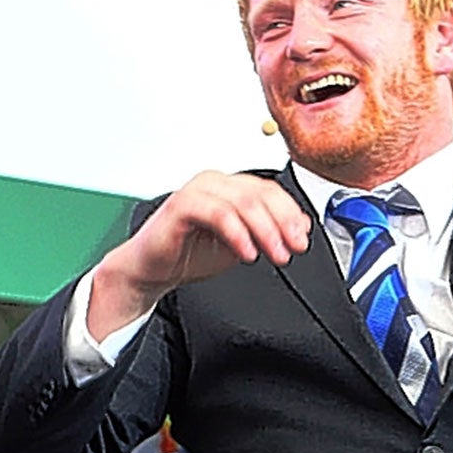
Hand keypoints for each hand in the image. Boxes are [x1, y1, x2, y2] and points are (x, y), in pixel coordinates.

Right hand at [90, 171, 311, 336]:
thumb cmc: (187, 254)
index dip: (291, 212)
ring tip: (275, 254)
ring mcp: (197, 190)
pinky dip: (237, 234)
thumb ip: (265, 231)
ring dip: (265, 230)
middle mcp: (214, 182)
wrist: (151, 270)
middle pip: (260, 193)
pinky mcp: (182, 205)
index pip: (269, 189)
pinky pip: (218, 214)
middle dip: (282, 223)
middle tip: (293, 247)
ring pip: (243, 202)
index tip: (302, 237)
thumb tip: (298, 227)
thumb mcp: (239, 243)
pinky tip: (247, 253)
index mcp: (228, 186)